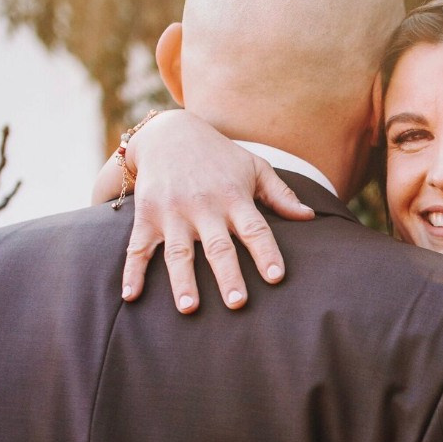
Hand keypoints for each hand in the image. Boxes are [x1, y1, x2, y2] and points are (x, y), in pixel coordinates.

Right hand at [97, 110, 314, 313]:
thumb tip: (311, 217)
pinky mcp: (146, 216)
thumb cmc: (220, 156)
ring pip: (179, 252)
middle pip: (218, 246)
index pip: (255, 229)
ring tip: (189, 308)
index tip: (277, 277)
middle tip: (237, 303)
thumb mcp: (254, 167)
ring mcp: (172, 213)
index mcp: (234, 198)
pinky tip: (132, 297)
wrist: (168, 133)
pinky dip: (133, 272)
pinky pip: (138, 248)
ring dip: (183, 281)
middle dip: (227, 274)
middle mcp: (203, 207)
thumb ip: (281, 194)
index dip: (266, 253)